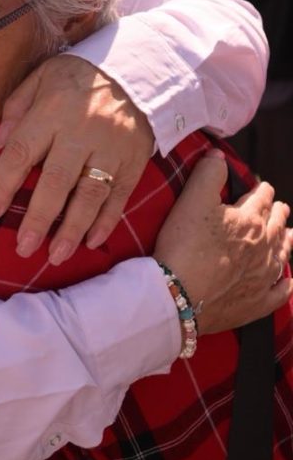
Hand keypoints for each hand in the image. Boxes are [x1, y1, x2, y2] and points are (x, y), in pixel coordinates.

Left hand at [0, 55, 153, 261]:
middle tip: (23, 248)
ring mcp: (111, 147)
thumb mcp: (41, 77)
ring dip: (73, 229)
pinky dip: (106, 221)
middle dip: (38, 219)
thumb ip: (16, 107)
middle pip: (57, 182)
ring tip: (56, 255)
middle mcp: (81, 132)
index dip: (3, 186)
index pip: (22, 153)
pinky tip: (90, 242)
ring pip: (91, 195)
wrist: (136, 67)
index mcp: (51, 111)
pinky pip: (120, 195)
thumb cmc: (78, 76)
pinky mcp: (134, 159)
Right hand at [153, 151, 292, 333]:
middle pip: (277, 224)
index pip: (262, 197)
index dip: (262, 190)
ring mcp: (263, 277)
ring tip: (289, 235)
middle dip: (278, 213)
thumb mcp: (191, 200)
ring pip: (283, 255)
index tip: (262, 187)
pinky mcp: (257, 303)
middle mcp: (264, 247)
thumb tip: (219, 156)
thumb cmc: (184, 245)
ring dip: (287, 242)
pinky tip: (287, 282)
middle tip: (280, 208)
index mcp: (250, 220)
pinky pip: (280, 293)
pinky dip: (286, 285)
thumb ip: (208, 173)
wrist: (179, 294)